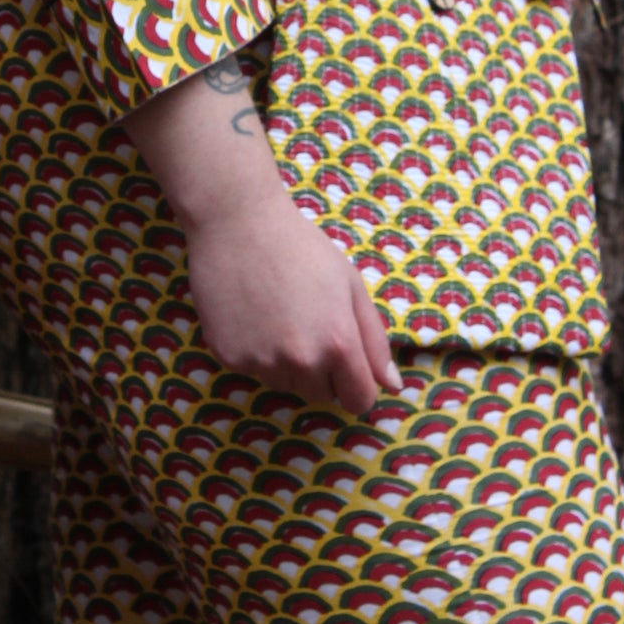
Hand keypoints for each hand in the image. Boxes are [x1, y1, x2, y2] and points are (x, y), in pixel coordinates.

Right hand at [185, 188, 402, 416]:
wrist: (237, 223)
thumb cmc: (301, 247)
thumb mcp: (350, 284)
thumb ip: (375, 339)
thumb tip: (393, 386)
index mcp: (339, 343)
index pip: (359, 400)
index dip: (356, 383)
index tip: (345, 363)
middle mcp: (302, 361)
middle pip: (321, 394)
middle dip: (320, 371)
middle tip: (305, 324)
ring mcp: (263, 362)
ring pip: (285, 384)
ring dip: (286, 363)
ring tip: (275, 315)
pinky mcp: (230, 358)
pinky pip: (252, 370)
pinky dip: (254, 351)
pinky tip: (250, 314)